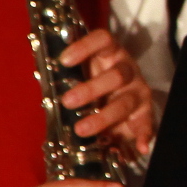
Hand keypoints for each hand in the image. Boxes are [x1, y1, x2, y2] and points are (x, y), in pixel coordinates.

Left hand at [57, 28, 154, 156]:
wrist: (117, 99)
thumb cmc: (92, 84)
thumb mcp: (80, 75)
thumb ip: (65, 77)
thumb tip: (40, 83)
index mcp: (110, 54)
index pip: (102, 40)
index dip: (85, 47)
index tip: (64, 60)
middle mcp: (127, 70)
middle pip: (116, 75)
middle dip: (91, 89)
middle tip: (68, 102)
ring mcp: (138, 90)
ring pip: (125, 101)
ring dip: (103, 117)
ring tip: (82, 130)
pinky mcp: (145, 111)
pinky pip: (146, 123)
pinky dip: (143, 135)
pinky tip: (139, 146)